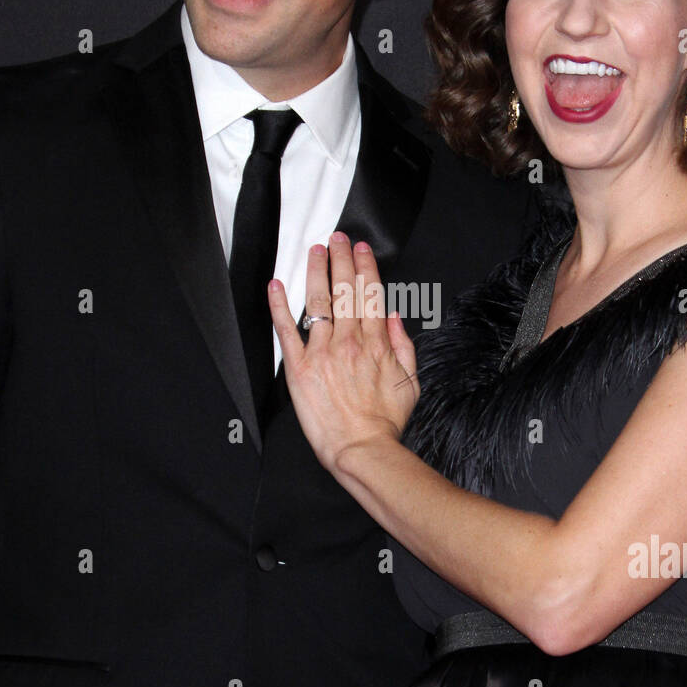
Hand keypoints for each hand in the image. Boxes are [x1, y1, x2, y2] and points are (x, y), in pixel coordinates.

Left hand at [269, 234, 418, 475]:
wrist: (362, 448)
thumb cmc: (384, 422)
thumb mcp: (410, 381)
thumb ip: (403, 345)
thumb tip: (393, 317)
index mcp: (376, 343)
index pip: (370, 294)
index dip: (365, 267)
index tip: (361, 249)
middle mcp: (349, 341)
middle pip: (345, 289)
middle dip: (341, 259)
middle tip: (338, 238)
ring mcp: (322, 352)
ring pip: (318, 301)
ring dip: (316, 271)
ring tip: (315, 250)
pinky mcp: (300, 367)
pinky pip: (287, 331)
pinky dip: (279, 306)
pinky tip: (275, 286)